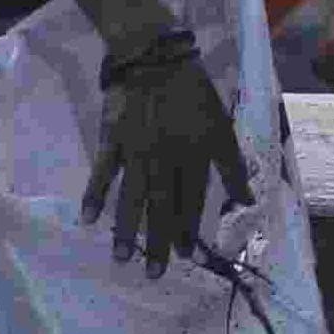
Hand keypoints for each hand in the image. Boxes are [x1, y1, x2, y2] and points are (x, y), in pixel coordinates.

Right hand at [83, 40, 253, 274]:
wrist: (155, 60)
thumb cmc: (194, 95)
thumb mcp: (222, 127)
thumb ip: (232, 165)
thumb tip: (246, 200)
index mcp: (195, 154)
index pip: (192, 199)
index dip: (190, 227)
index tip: (188, 255)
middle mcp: (166, 158)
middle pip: (162, 205)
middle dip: (159, 240)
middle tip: (155, 273)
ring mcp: (136, 151)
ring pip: (131, 196)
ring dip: (126, 229)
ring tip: (122, 259)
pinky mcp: (111, 140)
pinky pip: (101, 172)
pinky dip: (94, 195)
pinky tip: (87, 220)